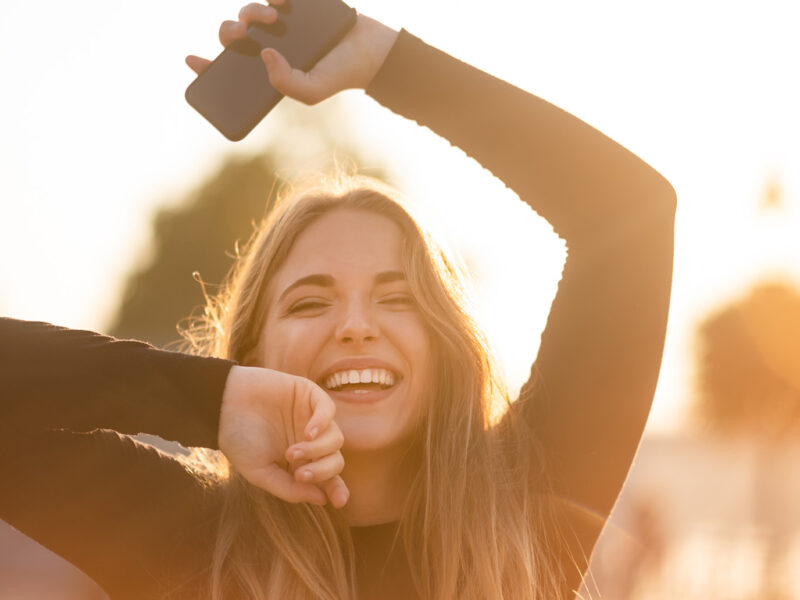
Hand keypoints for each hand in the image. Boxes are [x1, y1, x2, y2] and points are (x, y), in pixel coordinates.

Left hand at [186, 0, 398, 104]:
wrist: (371, 49)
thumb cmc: (340, 75)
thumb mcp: (310, 91)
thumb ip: (285, 82)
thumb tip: (263, 54)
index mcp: (267, 70)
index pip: (229, 70)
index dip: (206, 67)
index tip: (191, 61)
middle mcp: (269, 45)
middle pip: (233, 36)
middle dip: (229, 31)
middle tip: (240, 34)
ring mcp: (281, 24)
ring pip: (249, 12)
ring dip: (252, 11)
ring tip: (273, 15)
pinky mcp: (294, 3)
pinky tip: (278, 0)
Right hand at [218, 365, 347, 507]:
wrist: (220, 405)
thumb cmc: (238, 440)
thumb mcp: (260, 472)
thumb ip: (289, 488)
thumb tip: (323, 500)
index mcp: (301, 461)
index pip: (328, 477)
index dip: (337, 489)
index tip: (338, 501)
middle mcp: (311, 441)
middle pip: (335, 460)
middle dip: (323, 472)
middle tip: (300, 474)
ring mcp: (311, 417)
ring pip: (336, 438)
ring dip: (317, 451)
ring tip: (290, 452)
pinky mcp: (308, 394)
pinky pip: (328, 409)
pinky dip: (323, 423)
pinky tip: (308, 434)